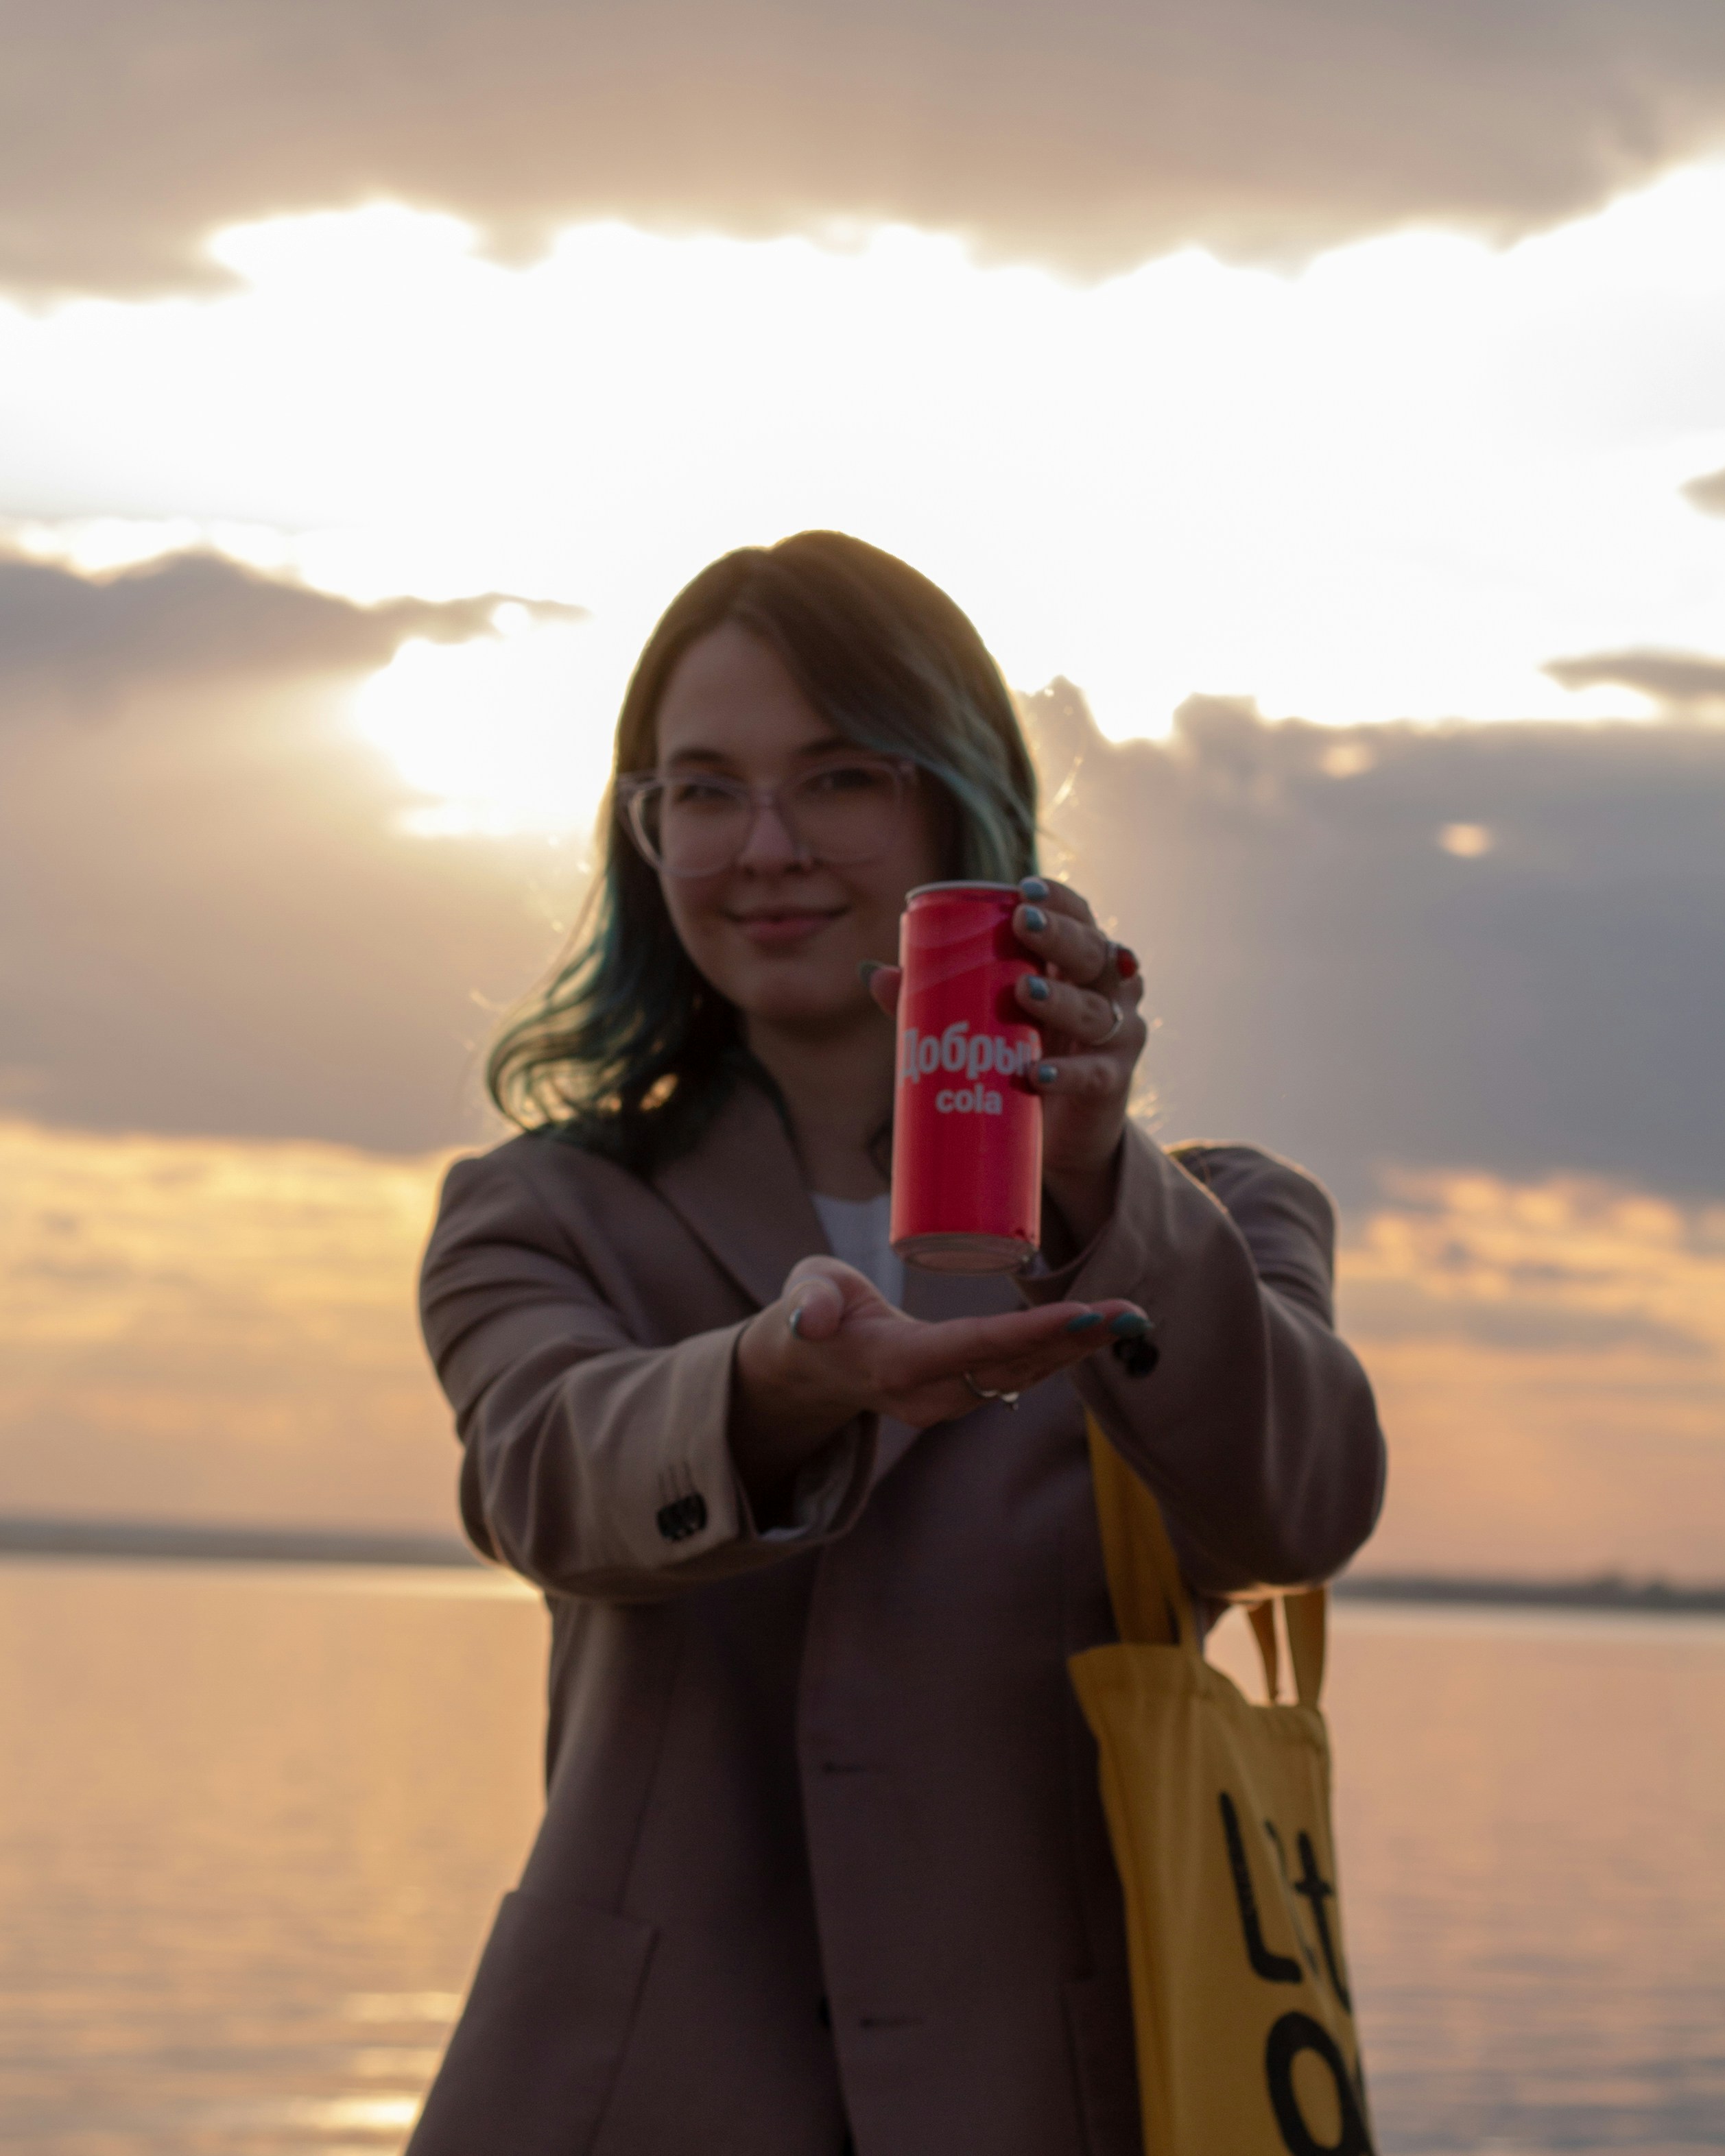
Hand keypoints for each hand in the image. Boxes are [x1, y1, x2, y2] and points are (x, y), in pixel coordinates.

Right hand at [731, 1255, 1149, 1511]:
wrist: (809, 1369)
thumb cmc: (812, 1318)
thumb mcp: (803, 1296)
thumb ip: (810, 1303)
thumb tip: (813, 1321)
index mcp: (894, 1365)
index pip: (972, 1347)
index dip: (1029, 1333)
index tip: (1081, 1315)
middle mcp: (929, 1395)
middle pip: (1011, 1366)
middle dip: (1075, 1341)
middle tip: (1132, 1312)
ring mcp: (949, 1402)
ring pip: (1023, 1374)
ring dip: (1079, 1348)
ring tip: (1132, 1318)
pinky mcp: (963, 1395)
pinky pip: (1018, 1374)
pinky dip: (1061, 1352)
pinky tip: (1098, 1330)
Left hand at [866, 875, 1145, 1251]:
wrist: (1059, 1133)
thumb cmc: (1021, 1056)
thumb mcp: (984, 1023)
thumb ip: (932, 999)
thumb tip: (873, 973)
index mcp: (1079, 963)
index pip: (1081, 918)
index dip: (1061, 900)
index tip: (1024, 891)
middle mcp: (1109, 990)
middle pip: (1095, 953)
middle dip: (1061, 936)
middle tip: (1024, 924)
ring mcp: (1117, 1036)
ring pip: (1097, 1011)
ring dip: (1063, 999)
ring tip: (1026, 993)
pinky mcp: (1112, 1084)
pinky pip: (1094, 1075)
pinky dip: (1066, 1073)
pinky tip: (1038, 1073)